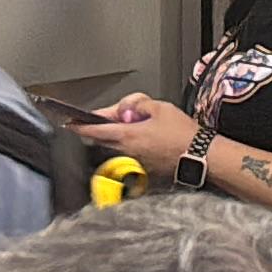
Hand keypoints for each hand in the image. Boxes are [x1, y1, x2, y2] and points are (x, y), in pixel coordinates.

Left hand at [74, 92, 198, 176]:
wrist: (200, 155)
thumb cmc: (183, 133)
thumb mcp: (160, 108)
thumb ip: (137, 104)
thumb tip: (126, 108)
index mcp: (127, 135)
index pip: (95, 129)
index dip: (80, 125)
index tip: (71, 122)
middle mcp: (127, 150)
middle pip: (103, 138)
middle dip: (102, 127)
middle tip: (113, 117)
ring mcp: (135, 160)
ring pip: (118, 145)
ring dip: (120, 135)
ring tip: (139, 125)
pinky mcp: (146, 167)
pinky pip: (132, 153)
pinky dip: (134, 144)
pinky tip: (151, 138)